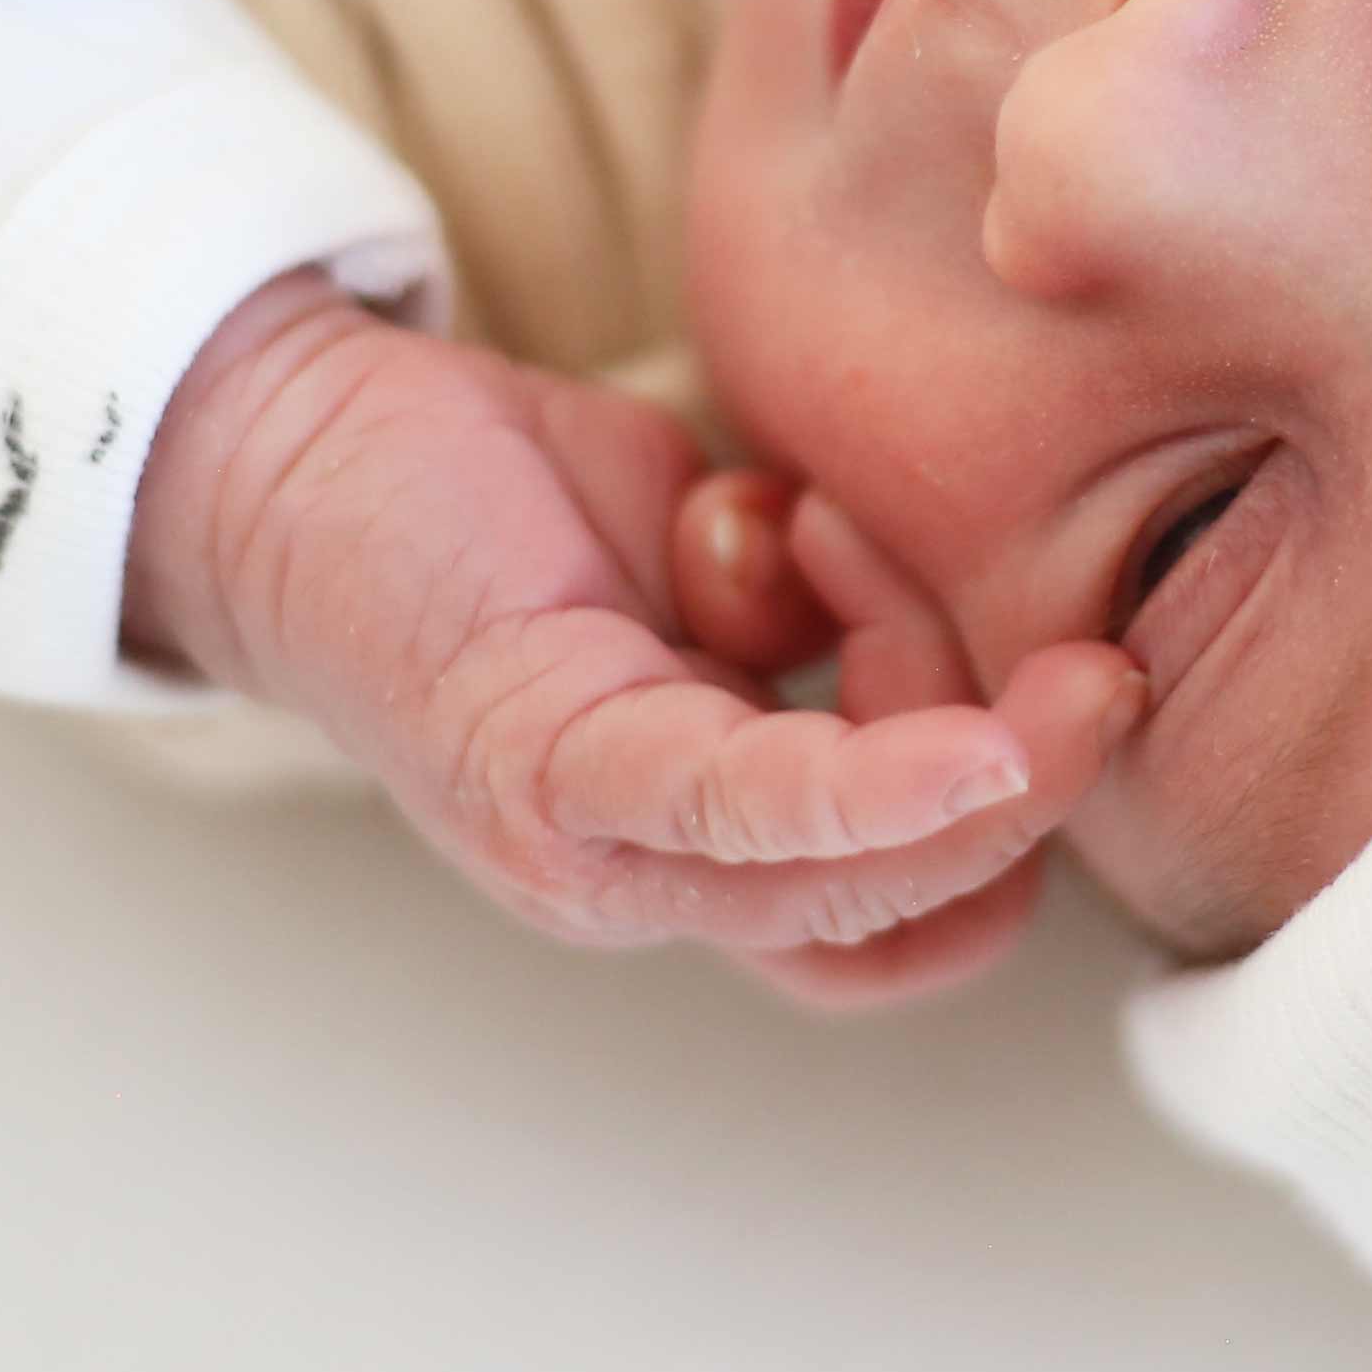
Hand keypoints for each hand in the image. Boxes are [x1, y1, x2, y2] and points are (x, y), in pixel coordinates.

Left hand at [125, 275, 1138, 997]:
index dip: (1029, 840)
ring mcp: (595, 848)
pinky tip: (981, 745)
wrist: (283, 446)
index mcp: (700, 850)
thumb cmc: (499, 503)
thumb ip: (830, 618)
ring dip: (953, 720)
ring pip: (857, 869)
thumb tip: (956, 621)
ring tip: (824, 530)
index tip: (1081, 674)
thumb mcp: (720, 562)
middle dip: (1042, 796)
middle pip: (921, 914)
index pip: (919, 925)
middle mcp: (652, 883)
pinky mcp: (547, 769)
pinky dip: (884, 789)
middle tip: (1088, 651)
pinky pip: (750, 804)